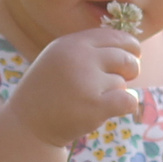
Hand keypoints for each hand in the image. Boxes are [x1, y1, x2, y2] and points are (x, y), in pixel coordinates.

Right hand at [2, 27, 141, 147]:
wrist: (27, 125)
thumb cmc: (48, 92)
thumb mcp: (60, 59)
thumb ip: (89, 50)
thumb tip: (131, 47)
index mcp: (70, 43)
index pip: (114, 36)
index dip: (130, 45)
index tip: (135, 54)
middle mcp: (78, 58)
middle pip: (126, 57)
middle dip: (131, 69)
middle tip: (124, 79)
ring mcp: (86, 82)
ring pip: (122, 83)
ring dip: (115, 93)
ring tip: (92, 100)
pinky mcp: (95, 106)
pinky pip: (129, 100)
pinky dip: (128, 105)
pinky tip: (117, 109)